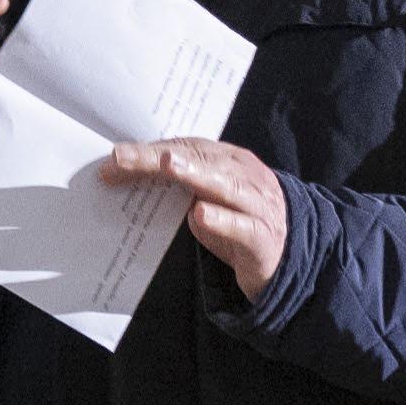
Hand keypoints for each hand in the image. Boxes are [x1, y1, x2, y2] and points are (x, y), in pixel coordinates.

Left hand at [102, 138, 286, 301]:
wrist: (290, 257)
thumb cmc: (239, 222)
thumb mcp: (210, 197)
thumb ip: (182, 186)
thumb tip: (132, 177)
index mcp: (229, 161)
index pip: (186, 148)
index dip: (150, 151)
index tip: (115, 158)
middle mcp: (244, 175)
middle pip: (198, 160)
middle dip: (158, 157)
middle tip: (122, 157)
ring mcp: (256, 204)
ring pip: (223, 185)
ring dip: (194, 173)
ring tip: (167, 165)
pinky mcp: (261, 236)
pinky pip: (241, 226)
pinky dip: (222, 220)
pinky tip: (201, 214)